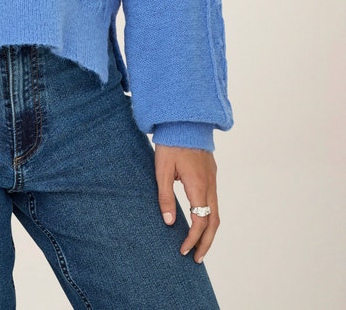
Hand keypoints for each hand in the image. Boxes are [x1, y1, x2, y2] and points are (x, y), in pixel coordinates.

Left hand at [154, 145, 219, 262]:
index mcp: (198, 185)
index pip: (200, 221)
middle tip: (196, 258)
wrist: (184, 119)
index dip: (193, 239)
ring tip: (199, 244)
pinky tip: (200, 219)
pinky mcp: (210, 172)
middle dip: (206, 242)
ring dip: (209, 230)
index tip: (183, 250)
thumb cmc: (171, 142)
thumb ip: (166, 197)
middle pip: (214, 221)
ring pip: (216, 211)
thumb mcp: (162, 170)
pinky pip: (213, 200)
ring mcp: (212, 178)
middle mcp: (210, 184)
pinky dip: (209, 216)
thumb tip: (170, 222)